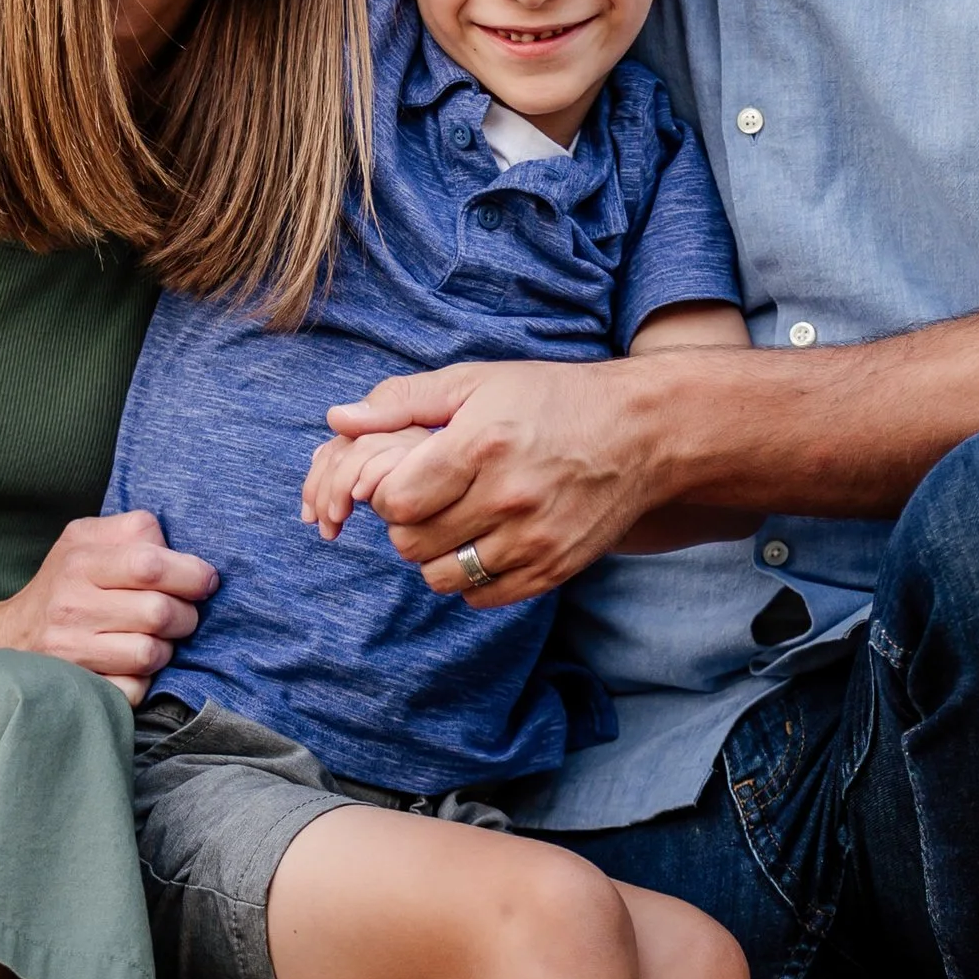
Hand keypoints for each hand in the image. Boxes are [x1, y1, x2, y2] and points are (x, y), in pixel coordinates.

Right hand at [0, 512, 216, 693]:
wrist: (6, 636)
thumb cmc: (62, 584)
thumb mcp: (85, 540)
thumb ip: (133, 531)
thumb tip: (184, 552)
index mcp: (80, 560)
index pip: (149, 564)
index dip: (191, 574)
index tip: (205, 582)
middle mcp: (71, 604)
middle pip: (159, 612)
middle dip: (185, 616)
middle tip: (181, 615)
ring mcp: (71, 650)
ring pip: (151, 654)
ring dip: (165, 649)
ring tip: (153, 639)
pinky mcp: (76, 687)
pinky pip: (135, 689)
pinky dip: (143, 681)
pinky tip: (130, 667)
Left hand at [322, 361, 663, 603]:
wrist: (641, 432)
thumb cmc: (550, 400)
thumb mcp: (477, 382)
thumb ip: (403, 401)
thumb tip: (337, 419)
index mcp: (482, 446)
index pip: (396, 501)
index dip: (388, 493)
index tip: (408, 478)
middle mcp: (508, 498)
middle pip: (411, 544)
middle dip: (406, 524)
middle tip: (429, 501)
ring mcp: (533, 541)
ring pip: (441, 577)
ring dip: (434, 554)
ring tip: (455, 521)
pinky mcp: (552, 570)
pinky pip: (480, 596)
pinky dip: (471, 576)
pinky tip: (485, 541)